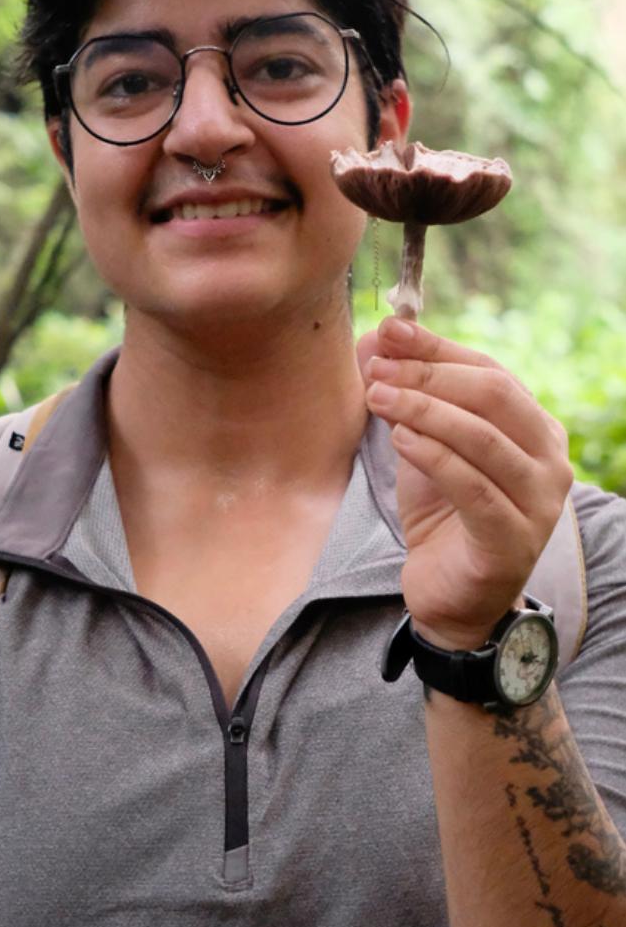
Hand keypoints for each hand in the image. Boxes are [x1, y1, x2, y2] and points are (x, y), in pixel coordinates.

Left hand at [358, 318, 572, 650]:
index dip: (437, 347)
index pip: (489, 369)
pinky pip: (474, 487)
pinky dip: (433, 456)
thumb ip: (407, 394)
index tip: (390, 330)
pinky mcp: (513, 539)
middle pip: (491, 395)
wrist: (450, 596)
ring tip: (378, 396)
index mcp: (535, 427)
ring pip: (482, 437)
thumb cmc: (442, 514)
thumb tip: (376, 339)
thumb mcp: (421, 444)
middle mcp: (549, 459)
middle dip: (428, 375)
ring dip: (424, 409)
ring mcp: (539, 502)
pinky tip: (400, 438)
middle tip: (378, 368)